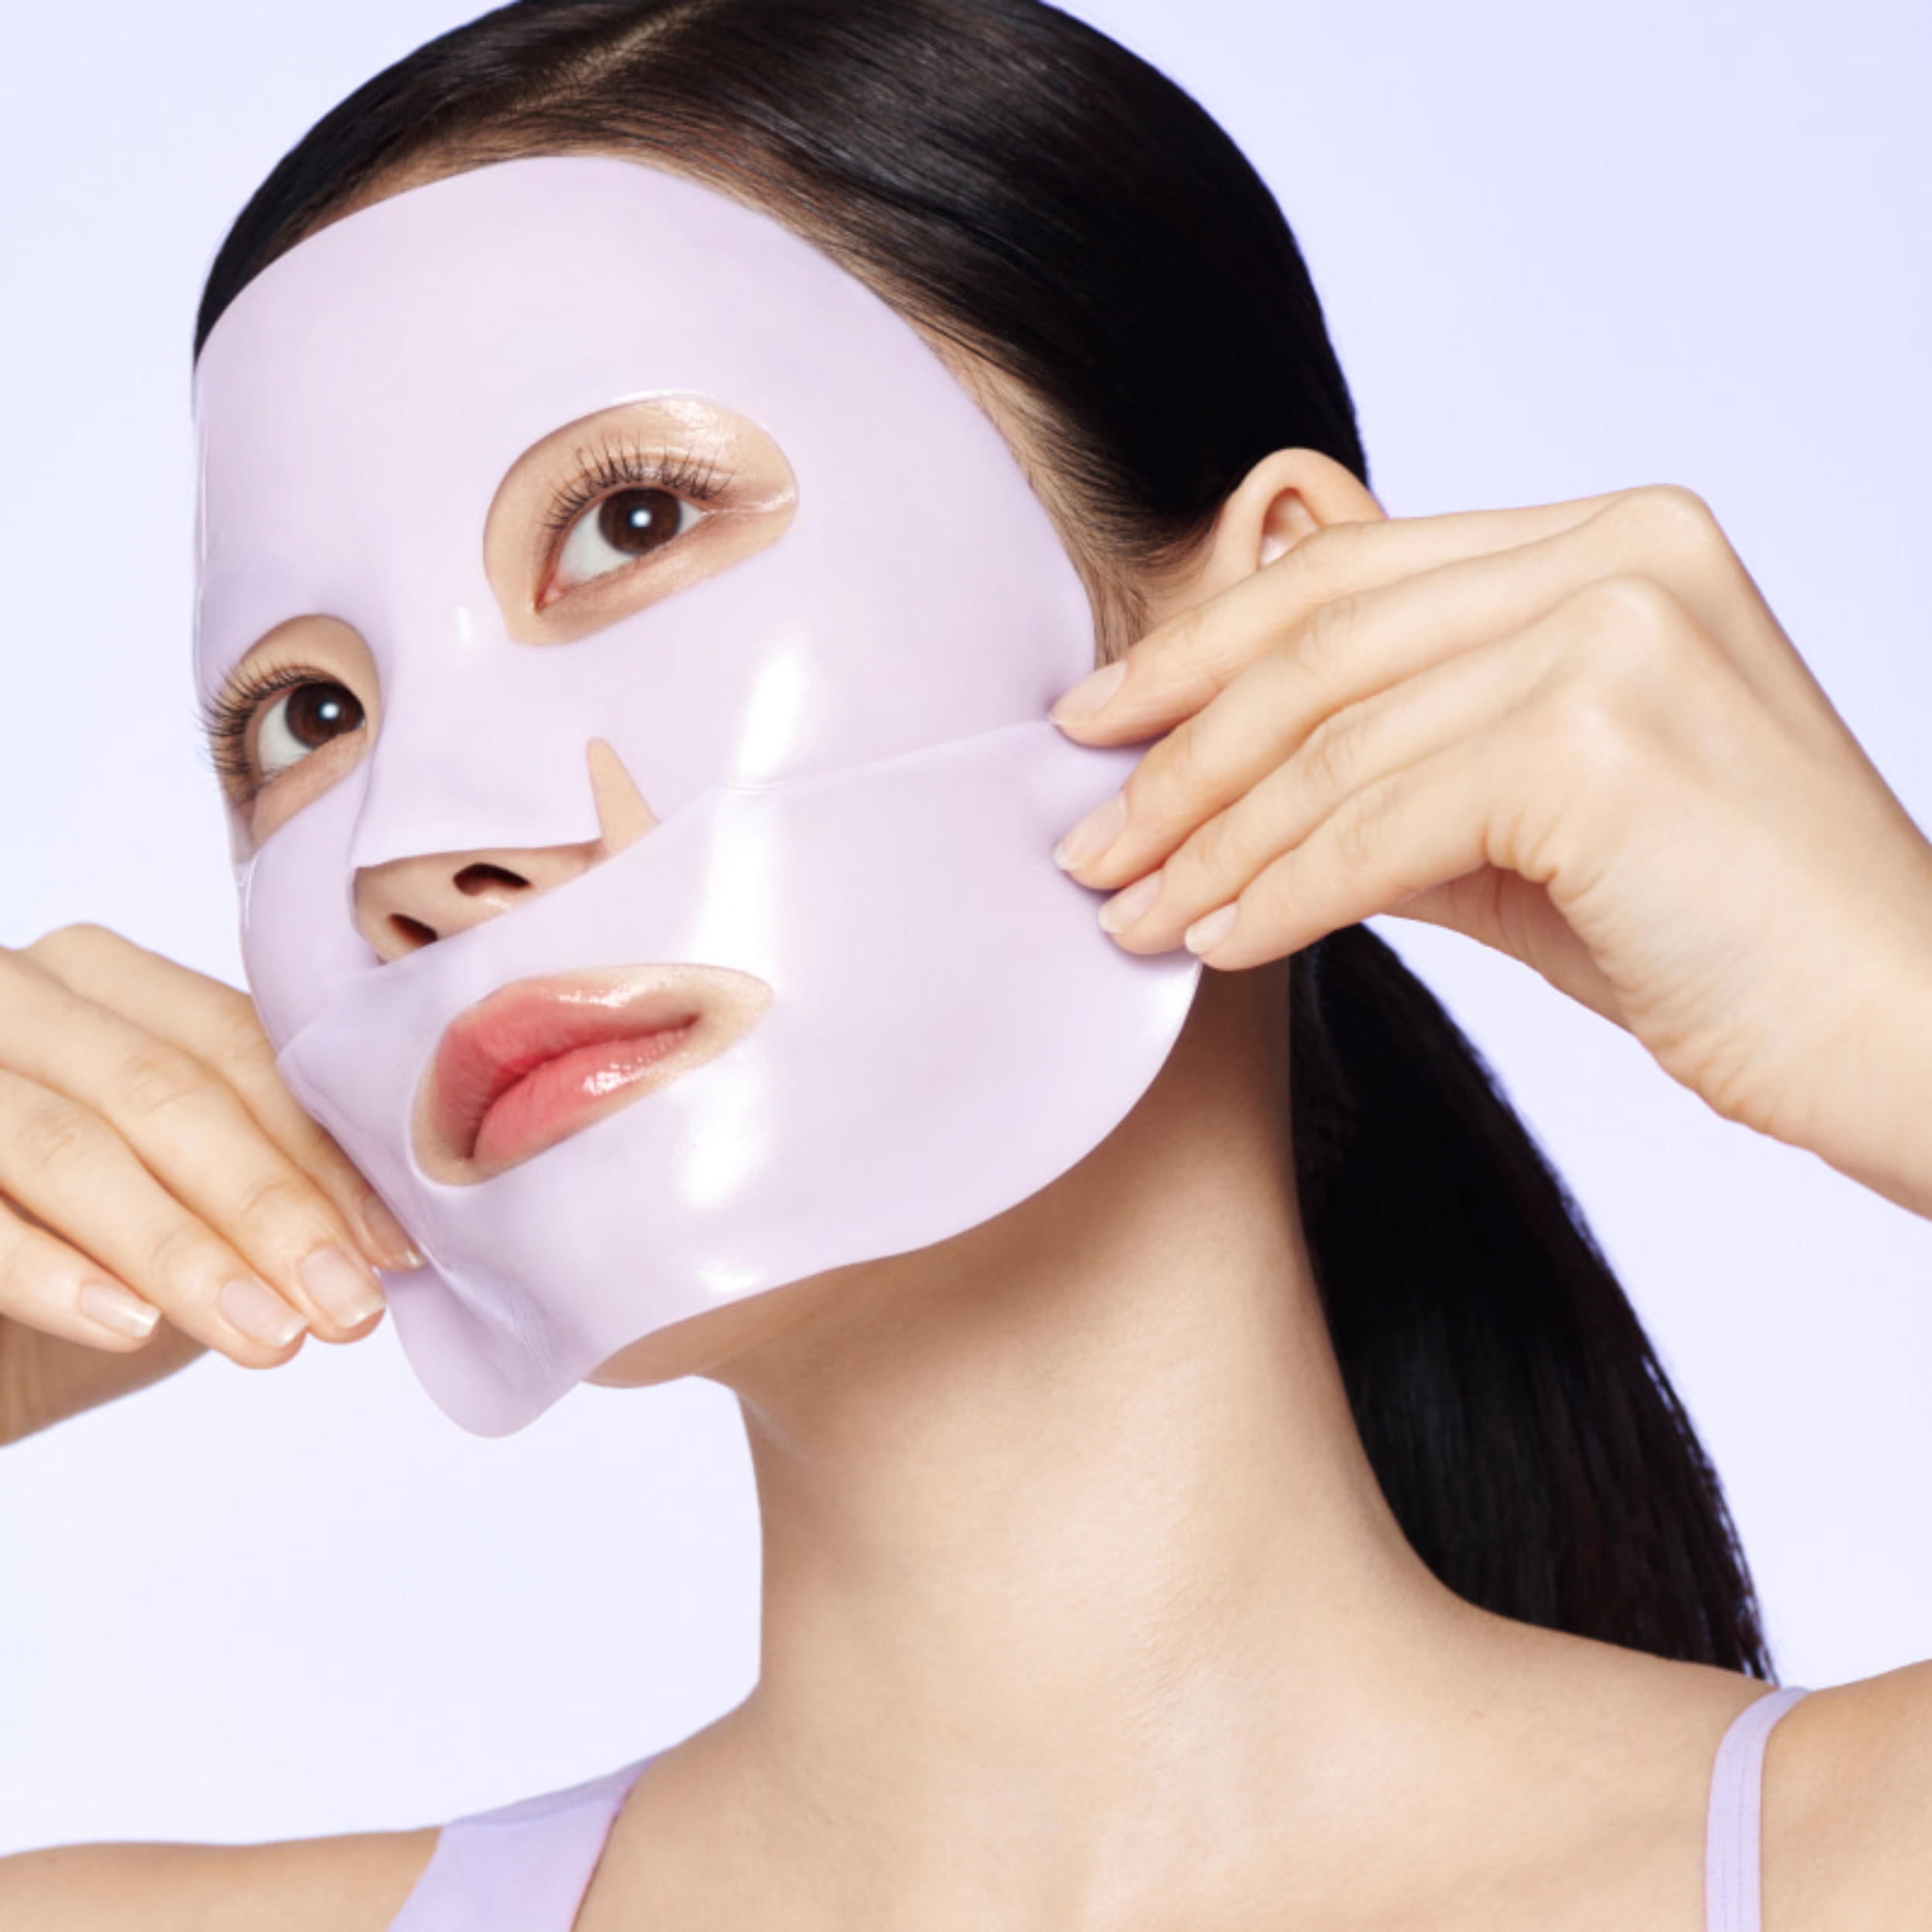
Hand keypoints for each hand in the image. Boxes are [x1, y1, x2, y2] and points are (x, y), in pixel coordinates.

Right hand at [0, 926, 420, 1444]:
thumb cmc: (77, 1259)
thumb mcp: (190, 1219)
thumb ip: (267, 1197)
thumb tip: (388, 1241)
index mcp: (108, 983)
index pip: (238, 1048)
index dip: (324, 1151)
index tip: (398, 1251)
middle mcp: (22, 996)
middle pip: (165, 1091)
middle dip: (269, 1207)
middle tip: (344, 1308)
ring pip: (71, 1146)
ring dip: (180, 1250)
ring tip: (267, 1335)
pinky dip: (54, 1272)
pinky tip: (130, 1326)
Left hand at [1049, 483, 1931, 1213]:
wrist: (1899, 1029)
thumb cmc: (1718, 934)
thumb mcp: (1534, 815)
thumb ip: (1406, 751)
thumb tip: (1231, 756)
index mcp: (1611, 538)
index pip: (1349, 577)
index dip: (1202, 649)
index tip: (1101, 722)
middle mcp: (1620, 552)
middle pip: (1321, 646)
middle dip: (1177, 753)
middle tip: (1080, 836)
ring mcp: (1618, 631)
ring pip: (1336, 744)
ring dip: (1206, 841)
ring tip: (1124, 911)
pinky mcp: (1601, 740)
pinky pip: (1378, 825)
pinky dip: (1279, 893)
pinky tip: (1212, 944)